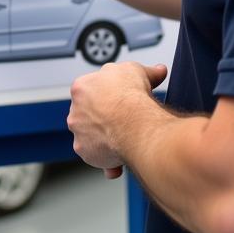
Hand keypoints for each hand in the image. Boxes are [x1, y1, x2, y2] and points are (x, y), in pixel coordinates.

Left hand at [68, 62, 167, 178]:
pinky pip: (97, 157)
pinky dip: (108, 161)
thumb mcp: (139, 71)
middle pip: (90, 116)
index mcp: (82, 87)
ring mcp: (79, 132)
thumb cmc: (131, 95)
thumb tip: (158, 71)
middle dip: (106, 120)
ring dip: (107, 141)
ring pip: (93, 138)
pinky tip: (122, 161)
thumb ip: (146, 71)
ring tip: (126, 142)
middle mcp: (75, 110)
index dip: (110, 97)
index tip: (123, 101)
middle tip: (125, 122)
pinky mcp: (85, 151)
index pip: (93, 92)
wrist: (133, 121)